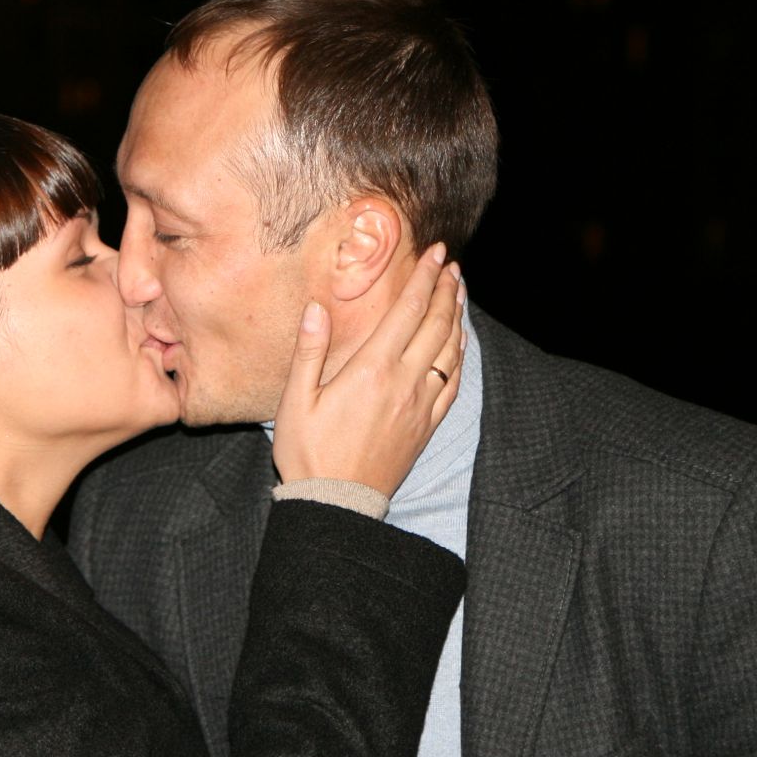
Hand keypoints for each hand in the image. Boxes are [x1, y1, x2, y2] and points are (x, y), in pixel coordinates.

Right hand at [272, 242, 464, 496]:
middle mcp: (404, 382)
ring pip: (450, 350)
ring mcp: (420, 405)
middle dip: (445, 289)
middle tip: (451, 264)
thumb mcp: (296, 401)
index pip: (407, 311)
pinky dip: (460, 355)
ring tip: (458, 292)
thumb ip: (310, 352)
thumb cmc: (309, 453)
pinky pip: (453, 382)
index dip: (424, 278)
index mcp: (372, 370)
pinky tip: (459, 342)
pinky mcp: (426, 425)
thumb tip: (316, 308)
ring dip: (456, 316)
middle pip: (435, 324)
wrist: (337, 504)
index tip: (436, 253)